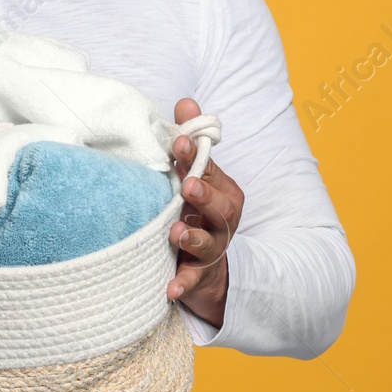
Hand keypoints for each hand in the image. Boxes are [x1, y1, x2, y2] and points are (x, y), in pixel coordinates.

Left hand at [166, 97, 241, 327]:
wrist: (208, 265)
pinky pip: (192, 280)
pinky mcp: (199, 274)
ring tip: (176, 233)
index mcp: (222, 190)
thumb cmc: (197, 208)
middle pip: (219, 206)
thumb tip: (186, 102)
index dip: (196, 157)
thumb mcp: (197, 175)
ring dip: (193, 237)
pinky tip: (170, 289)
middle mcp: (222, 219)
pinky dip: (182, 284)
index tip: (179, 145)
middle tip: (188, 186)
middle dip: (205, 194)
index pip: (210, 170)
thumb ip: (191, 141)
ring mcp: (213, 248)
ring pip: (208, 242)